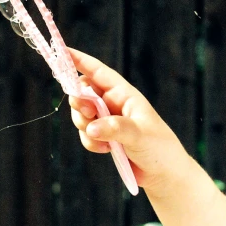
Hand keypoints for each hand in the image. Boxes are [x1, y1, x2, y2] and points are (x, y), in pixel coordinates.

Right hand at [68, 47, 187, 191]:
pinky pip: (85, 134)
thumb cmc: (159, 148)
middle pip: (83, 92)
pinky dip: (91, 142)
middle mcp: (112, 103)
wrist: (164, 174)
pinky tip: (106, 150)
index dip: (80, 60)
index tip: (62, 51)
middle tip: (88, 115)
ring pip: (81, 114)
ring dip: (85, 126)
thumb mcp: (139, 135)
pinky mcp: (103, 136)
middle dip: (79, 102)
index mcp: (123, 94)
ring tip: (104, 141)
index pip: (98, 71)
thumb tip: (91, 127)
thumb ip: (115, 128)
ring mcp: (107, 120)